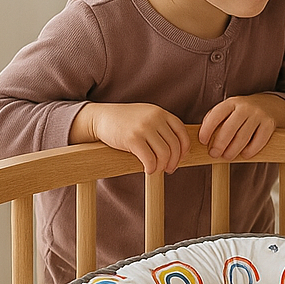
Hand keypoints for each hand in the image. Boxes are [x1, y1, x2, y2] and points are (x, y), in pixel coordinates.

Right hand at [69, 102, 190, 174]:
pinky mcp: (132, 138)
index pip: (182, 133)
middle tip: (170, 169)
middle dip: (174, 161)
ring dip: (163, 166)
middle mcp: (155, 118)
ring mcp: (144, 127)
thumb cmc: (125, 122)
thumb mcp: (147, 117)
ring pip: (164, 154)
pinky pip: (150, 159)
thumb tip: (180, 152)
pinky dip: (151, 168)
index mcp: (161, 113)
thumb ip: (162, 128)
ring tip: (157, 169)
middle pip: (175, 145)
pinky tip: (148, 170)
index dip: (184, 149)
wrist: (100, 118)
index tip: (180, 158)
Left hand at [199, 93, 284, 159]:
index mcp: (231, 102)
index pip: (216, 115)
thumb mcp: (227, 111)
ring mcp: (258, 115)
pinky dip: (250, 150)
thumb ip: (214, 120)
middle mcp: (245, 107)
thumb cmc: (241, 113)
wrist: (269, 105)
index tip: (202, 141)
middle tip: (214, 154)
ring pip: (243, 136)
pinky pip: (259, 141)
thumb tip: (203, 138)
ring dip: (233, 150)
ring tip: (227, 157)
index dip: (207, 129)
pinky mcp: (270, 124)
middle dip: (219, 144)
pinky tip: (244, 154)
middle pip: (230, 128)